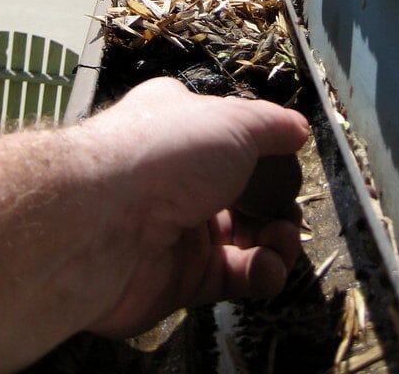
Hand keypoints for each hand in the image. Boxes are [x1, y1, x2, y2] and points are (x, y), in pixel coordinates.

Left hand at [76, 78, 309, 337]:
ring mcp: (176, 227)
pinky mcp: (178, 278)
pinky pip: (231, 277)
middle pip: (243, 192)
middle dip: (277, 204)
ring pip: (243, 237)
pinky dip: (258, 273)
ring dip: (275, 241)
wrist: (101, 224)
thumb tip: (297, 130)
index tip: (290, 162)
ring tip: (285, 241)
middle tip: (289, 212)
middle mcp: (176, 174)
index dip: (265, 151)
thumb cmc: (164, 154)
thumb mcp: (234, 121)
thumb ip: (272, 125)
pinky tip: (268, 267)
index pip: (232, 136)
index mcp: (181, 123)